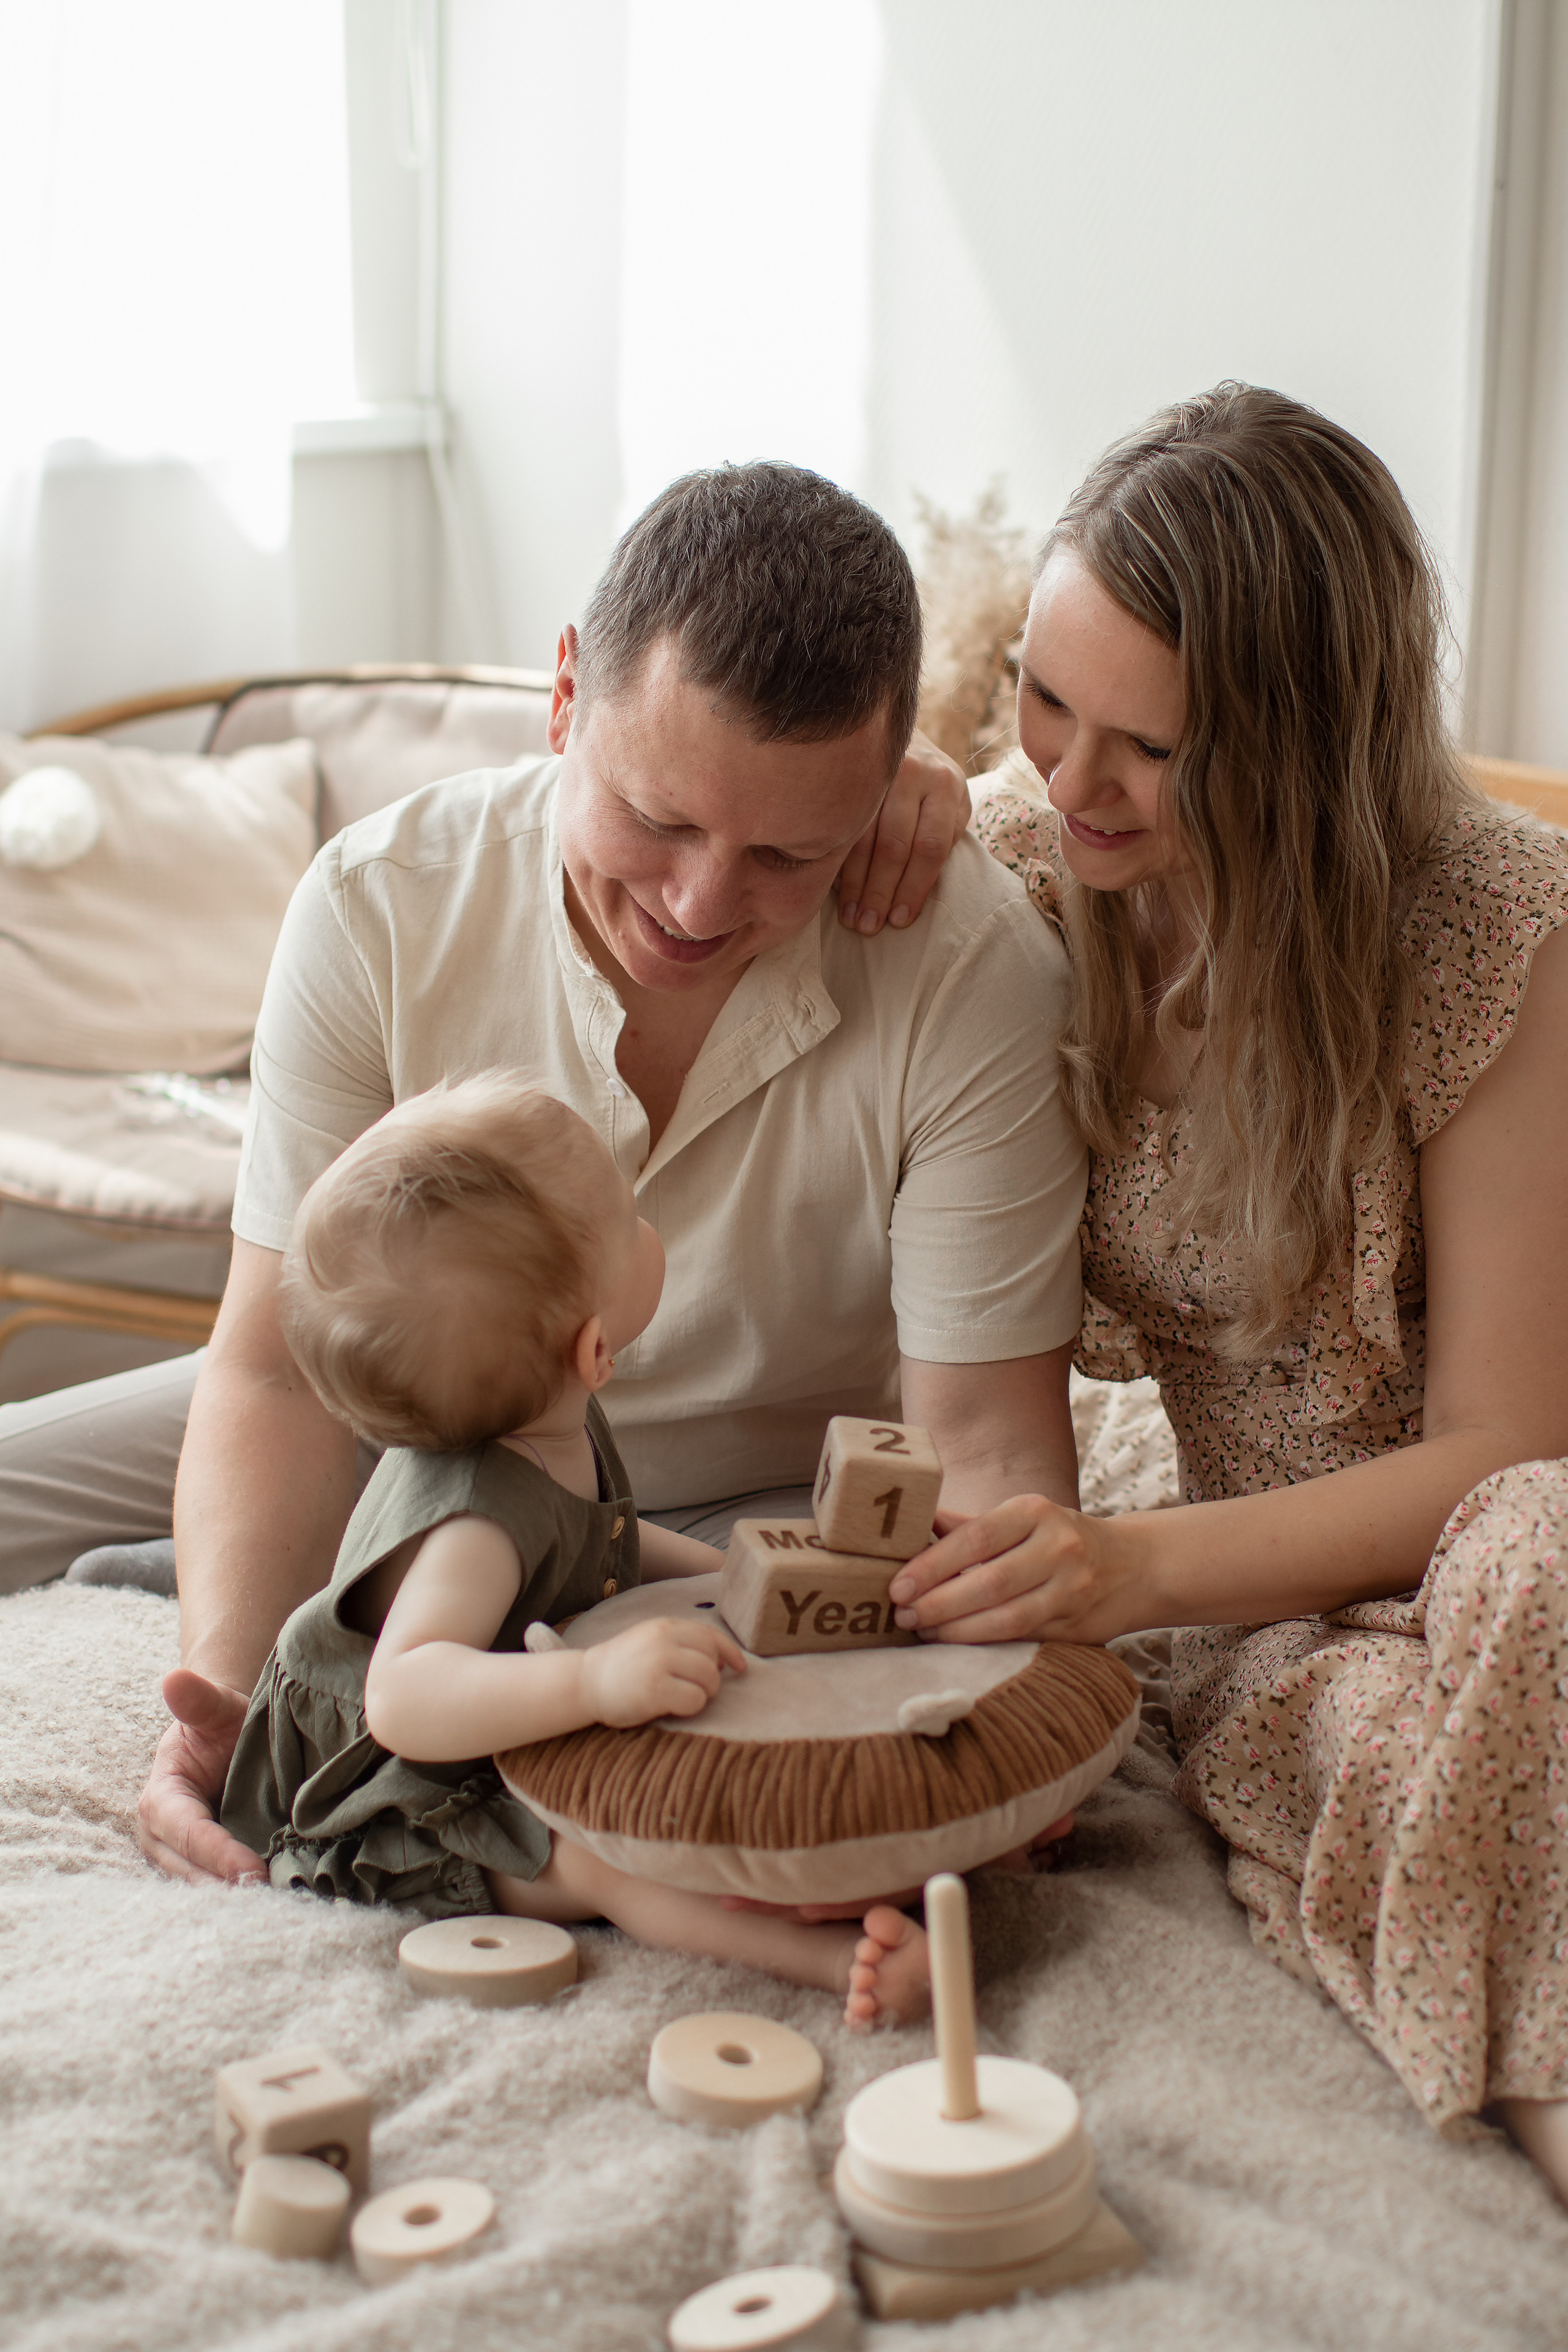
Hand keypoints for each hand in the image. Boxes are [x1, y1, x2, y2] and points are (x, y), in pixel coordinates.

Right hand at [138, 1669, 264, 1884]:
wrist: (228, 1738)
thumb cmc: (223, 1722)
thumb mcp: (217, 1709)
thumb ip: (200, 1700)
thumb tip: (174, 1679)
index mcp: (160, 1798)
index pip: (188, 1832)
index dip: (219, 1854)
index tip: (253, 1871)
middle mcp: (161, 1836)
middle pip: (192, 1871)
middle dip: (227, 1886)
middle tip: (271, 1898)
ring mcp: (178, 1857)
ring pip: (202, 1887)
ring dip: (234, 1898)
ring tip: (275, 1905)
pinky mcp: (201, 1869)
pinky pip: (216, 1888)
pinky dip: (239, 1895)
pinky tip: (272, 1903)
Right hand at [581, 1616, 746, 1727]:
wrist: (584, 1683)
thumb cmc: (622, 1667)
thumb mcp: (649, 1640)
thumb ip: (681, 1642)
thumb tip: (722, 1660)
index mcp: (664, 1626)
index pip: (710, 1635)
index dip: (730, 1652)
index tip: (740, 1667)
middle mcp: (663, 1640)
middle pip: (712, 1659)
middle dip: (712, 1678)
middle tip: (695, 1689)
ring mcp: (659, 1663)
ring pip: (708, 1679)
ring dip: (703, 1694)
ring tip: (681, 1697)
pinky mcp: (655, 1690)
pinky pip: (695, 1700)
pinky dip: (691, 1707)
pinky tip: (672, 1706)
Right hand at [836, 728, 969, 935]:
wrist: (897, 734)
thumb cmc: (929, 784)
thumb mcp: (950, 803)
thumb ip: (943, 836)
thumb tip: (916, 887)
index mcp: (945, 785)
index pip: (930, 847)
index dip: (914, 888)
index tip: (900, 920)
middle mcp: (911, 773)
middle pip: (893, 846)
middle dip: (880, 892)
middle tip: (868, 926)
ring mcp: (875, 772)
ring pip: (862, 838)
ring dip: (854, 884)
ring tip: (850, 917)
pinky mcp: (848, 775)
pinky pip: (840, 825)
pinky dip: (837, 862)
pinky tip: (834, 888)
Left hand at [887, 1496, 1148, 1644]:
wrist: (1134, 1566)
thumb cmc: (1059, 1538)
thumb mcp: (1022, 1518)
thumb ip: (969, 1524)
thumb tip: (913, 1522)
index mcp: (1035, 1513)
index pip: (975, 1538)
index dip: (933, 1564)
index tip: (898, 1584)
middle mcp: (1058, 1549)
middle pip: (988, 1582)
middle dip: (938, 1602)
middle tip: (901, 1613)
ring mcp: (1071, 1590)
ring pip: (1006, 1618)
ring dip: (956, 1630)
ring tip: (921, 1630)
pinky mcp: (1076, 1628)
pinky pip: (1022, 1638)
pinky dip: (984, 1643)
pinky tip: (955, 1642)